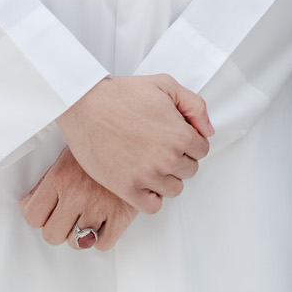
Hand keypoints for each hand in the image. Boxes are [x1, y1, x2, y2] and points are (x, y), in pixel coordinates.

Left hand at [18, 148, 136, 250]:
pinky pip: (104, 244)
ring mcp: (99, 207)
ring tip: (90, 217)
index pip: (33, 216)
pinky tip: (106, 222)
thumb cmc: (100, 145)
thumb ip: (43, 185)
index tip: (49, 213)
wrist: (135, 138)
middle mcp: (76, 195)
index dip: (40, 217)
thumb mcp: (67, 157)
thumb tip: (26, 206)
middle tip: (70, 217)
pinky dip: (104, 238)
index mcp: (60, 178)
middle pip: (52, 235)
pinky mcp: (122, 216)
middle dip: (60, 229)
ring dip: (82, 234)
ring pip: (78, 243)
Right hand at [57, 75, 212, 213]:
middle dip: (180, 158)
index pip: (202, 150)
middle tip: (161, 147)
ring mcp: (147, 176)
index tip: (175, 137)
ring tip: (151, 163)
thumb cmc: (122, 94)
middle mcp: (167, 159)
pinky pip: (153, 206)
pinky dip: (152, 197)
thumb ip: (194, 106)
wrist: (85, 105)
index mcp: (180, 135)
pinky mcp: (126, 189)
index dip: (190, 142)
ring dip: (167, 178)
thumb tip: (207, 131)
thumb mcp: (165, 85)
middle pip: (190, 170)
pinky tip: (144, 182)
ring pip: (174, 189)